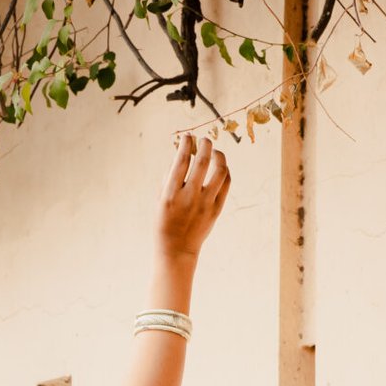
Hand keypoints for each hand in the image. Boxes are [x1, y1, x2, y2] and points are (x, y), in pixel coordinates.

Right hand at [156, 130, 231, 257]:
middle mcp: (189, 197)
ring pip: (220, 171)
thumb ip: (168, 177)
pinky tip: (220, 167)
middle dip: (205, 145)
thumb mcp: (159, 200)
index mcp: (170, 194)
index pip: (180, 161)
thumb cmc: (164, 222)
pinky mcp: (216, 209)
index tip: (187, 137)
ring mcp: (205, 204)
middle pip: (202, 162)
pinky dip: (225, 171)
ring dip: (219, 156)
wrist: (177, 249)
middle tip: (204, 140)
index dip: (185, 144)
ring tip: (215, 152)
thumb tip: (179, 153)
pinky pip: (226, 184)